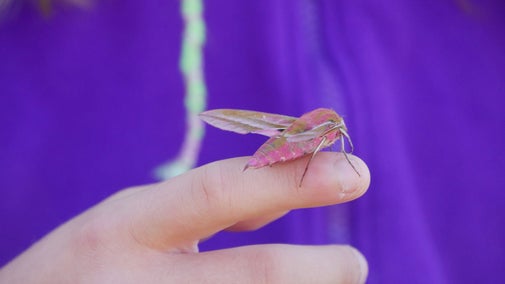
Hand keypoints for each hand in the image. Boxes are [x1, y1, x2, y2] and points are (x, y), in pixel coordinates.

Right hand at [0, 153, 369, 282]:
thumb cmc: (94, 265)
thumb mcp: (138, 220)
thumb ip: (212, 206)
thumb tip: (293, 186)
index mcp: (126, 229)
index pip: (221, 192)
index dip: (293, 179)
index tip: (354, 173)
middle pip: (260, 277)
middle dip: (322, 270)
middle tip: (352, 263)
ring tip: (328, 280)